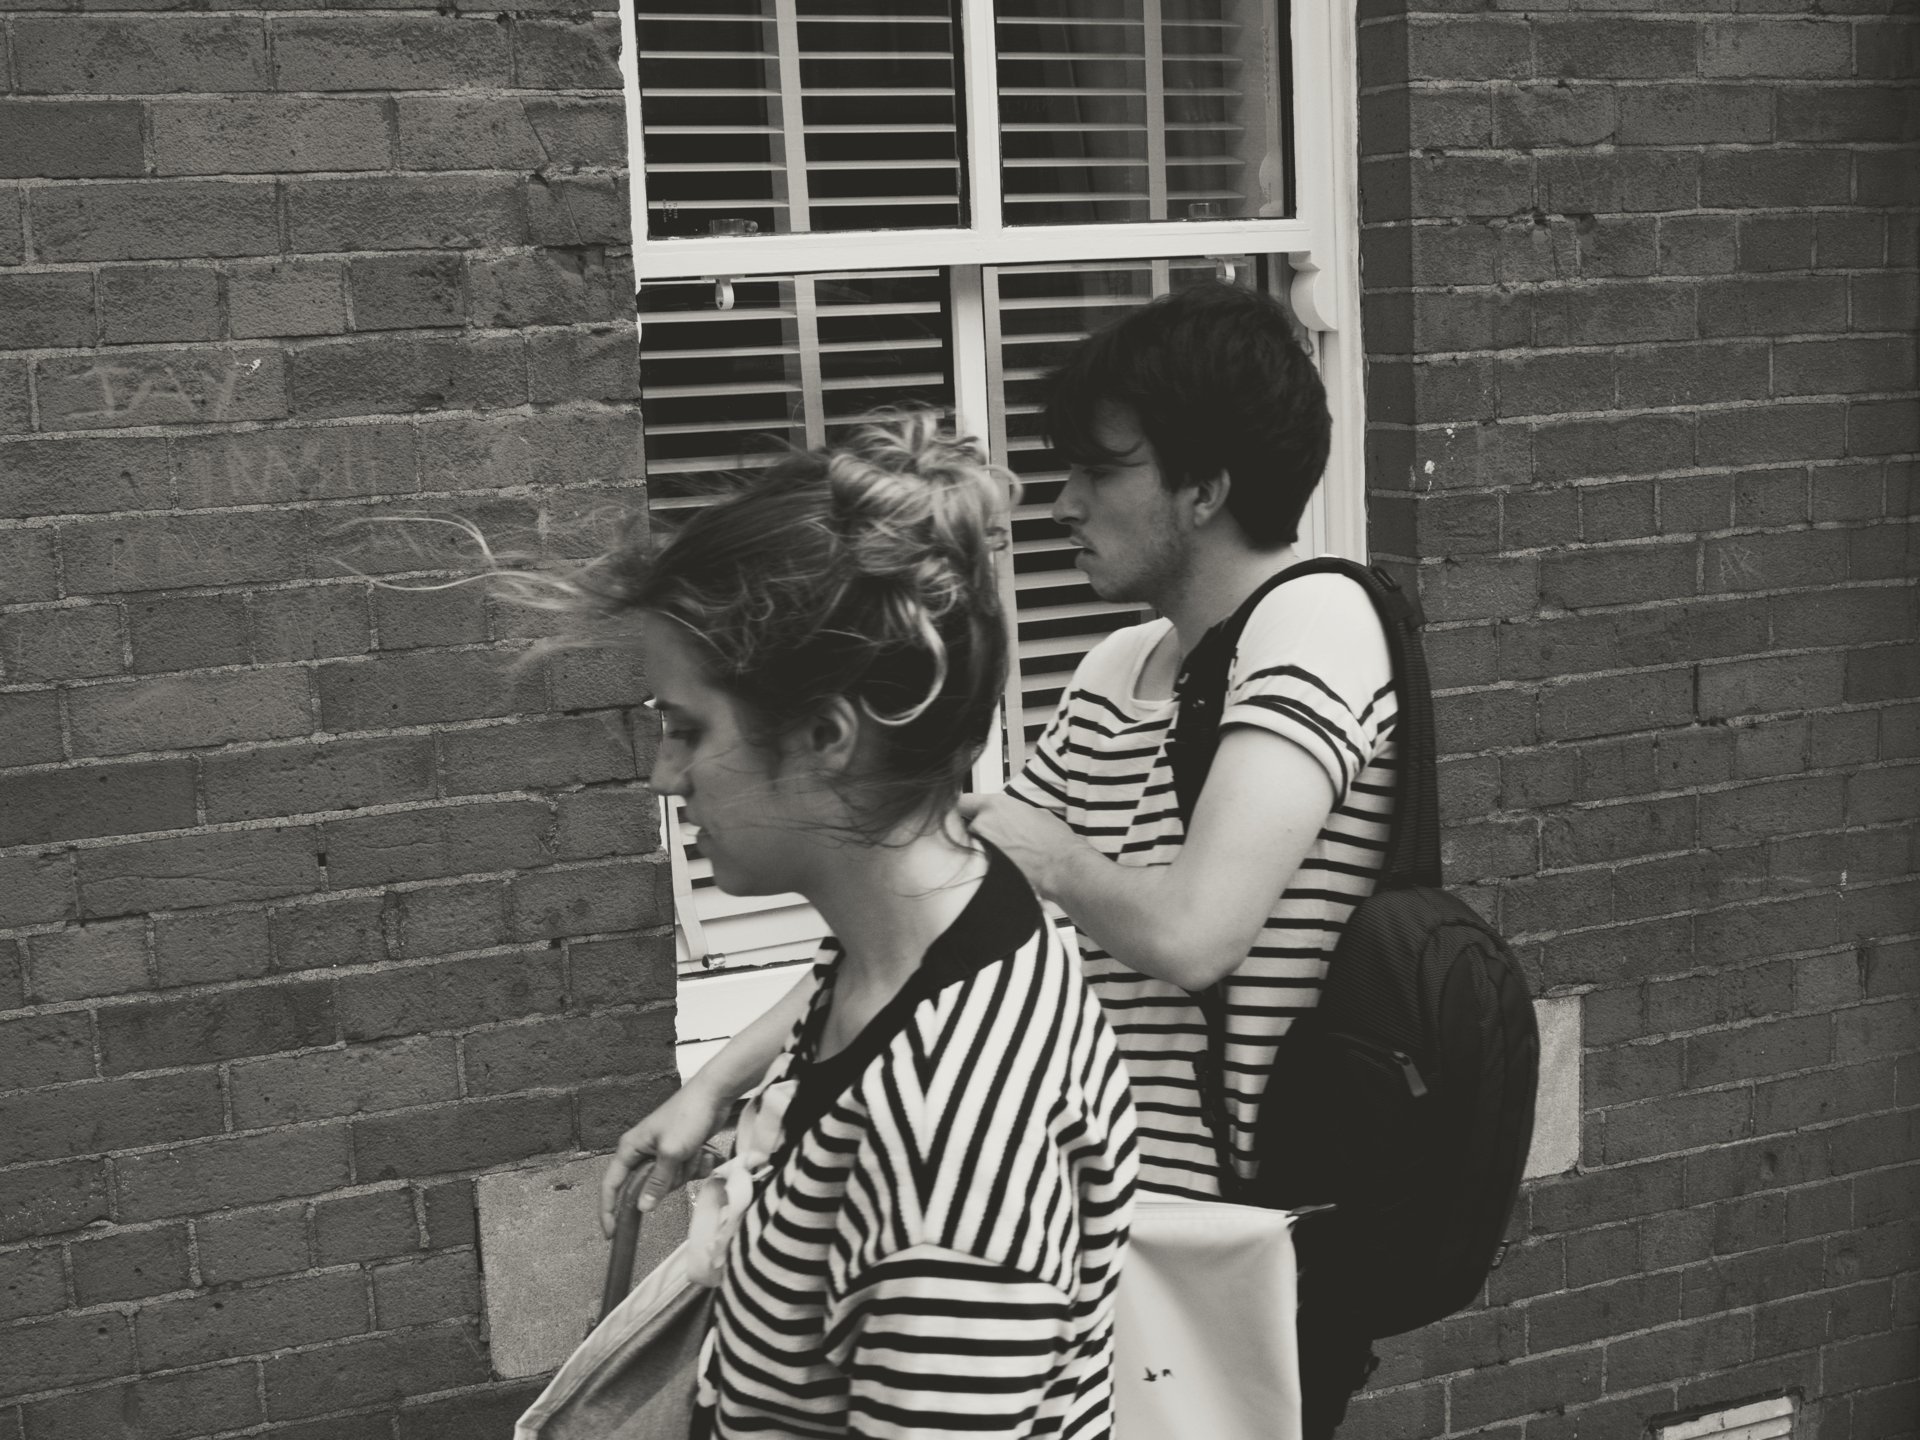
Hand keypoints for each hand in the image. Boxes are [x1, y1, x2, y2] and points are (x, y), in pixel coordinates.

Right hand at [599, 1079, 729, 1236]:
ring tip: (694, 1150)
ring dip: (686, 1171)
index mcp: (630, 1148)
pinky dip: (696, 1165)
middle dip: (668, 1182)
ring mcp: (662, 1153)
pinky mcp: (680, 1153)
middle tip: (680, 1163)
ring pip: (669, 1182)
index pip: (611, 1185)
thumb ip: (656, 1182)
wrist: (715, 1094)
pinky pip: (685, 1173)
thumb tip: (642, 1208)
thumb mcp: (671, 1152)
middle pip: (646, 1187)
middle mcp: (642, 1152)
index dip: (609, 1210)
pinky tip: (704, 1151)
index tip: (611, 1233)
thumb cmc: (687, 1116)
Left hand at [957, 793, 1078, 897]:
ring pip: (973, 846)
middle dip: (980, 832)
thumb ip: (1014, 812)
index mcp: (995, 805)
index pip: (964, 801)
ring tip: (1006, 856)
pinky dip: (988, 864)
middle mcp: (983, 823)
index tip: (969, 813)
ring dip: (984, 849)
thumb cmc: (1054, 842)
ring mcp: (981, 847)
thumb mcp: (1036, 813)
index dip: (967, 808)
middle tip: (999, 839)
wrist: (1061, 867)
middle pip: (969, 826)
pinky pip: (979, 863)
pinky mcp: (983, 867)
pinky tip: (1005, 866)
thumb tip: (1009, 816)